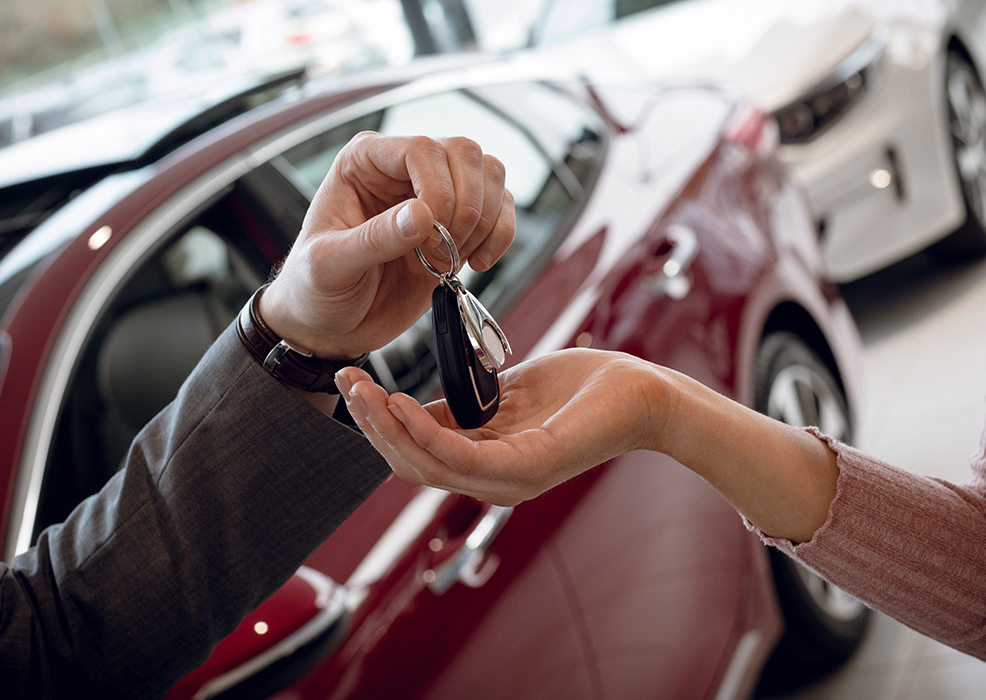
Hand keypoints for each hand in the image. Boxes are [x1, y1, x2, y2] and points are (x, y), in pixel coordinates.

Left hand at [261, 132, 513, 358]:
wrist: (330, 326)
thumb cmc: (315, 289)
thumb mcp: (330, 266)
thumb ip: (374, 239)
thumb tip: (422, 214)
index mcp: (363, 163)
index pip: (420, 148)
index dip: (437, 188)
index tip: (429, 233)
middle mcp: (402, 170)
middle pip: (463, 154)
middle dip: (466, 206)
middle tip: (443, 249)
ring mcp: (435, 195)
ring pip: (489, 175)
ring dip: (486, 220)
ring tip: (455, 256)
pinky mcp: (458, 225)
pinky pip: (501, 209)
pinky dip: (501, 235)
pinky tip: (478, 262)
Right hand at [334, 349, 674, 505]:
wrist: (640, 392)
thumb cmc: (585, 388)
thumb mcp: (508, 392)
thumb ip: (465, 405)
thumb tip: (417, 405)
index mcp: (488, 464)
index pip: (417, 454)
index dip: (379, 422)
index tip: (352, 383)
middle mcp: (494, 481)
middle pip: (411, 465)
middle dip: (371, 425)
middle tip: (345, 383)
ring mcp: (510, 480)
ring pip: (426, 465)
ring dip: (387, 428)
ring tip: (362, 390)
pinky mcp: (527, 466)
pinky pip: (460, 455)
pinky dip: (424, 432)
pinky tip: (402, 404)